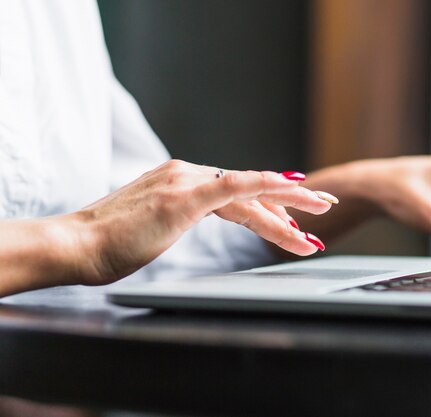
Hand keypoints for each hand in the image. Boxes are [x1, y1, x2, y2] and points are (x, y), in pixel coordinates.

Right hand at [63, 160, 333, 285]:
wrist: (76, 245)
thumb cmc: (109, 244)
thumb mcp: (153, 229)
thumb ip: (176, 219)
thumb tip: (186, 226)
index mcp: (183, 181)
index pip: (238, 194)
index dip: (270, 207)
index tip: (294, 219)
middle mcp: (188, 174)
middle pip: (251, 190)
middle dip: (291, 202)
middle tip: (324, 207)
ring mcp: (186, 181)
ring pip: (250, 193)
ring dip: (288, 211)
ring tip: (318, 226)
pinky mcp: (184, 195)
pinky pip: (235, 187)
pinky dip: (266, 188)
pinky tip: (293, 192)